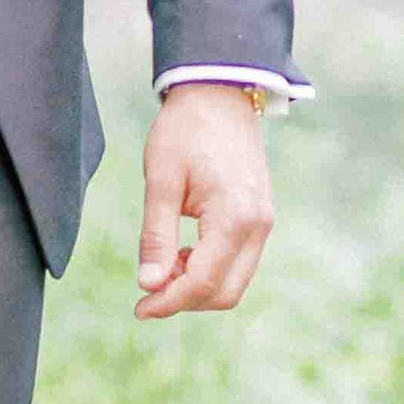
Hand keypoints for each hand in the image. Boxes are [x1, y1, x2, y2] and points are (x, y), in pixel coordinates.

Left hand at [135, 86, 273, 318]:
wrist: (219, 95)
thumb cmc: (185, 131)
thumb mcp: (161, 181)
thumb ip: (156, 236)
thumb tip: (149, 285)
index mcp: (235, 217)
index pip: (204, 282)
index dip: (170, 302)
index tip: (140, 308)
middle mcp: (258, 227)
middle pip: (225, 293)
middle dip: (185, 300)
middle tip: (147, 292)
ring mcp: (263, 223)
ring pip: (234, 282)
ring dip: (197, 286)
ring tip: (163, 265)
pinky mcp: (260, 219)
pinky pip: (238, 262)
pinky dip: (210, 269)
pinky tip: (182, 253)